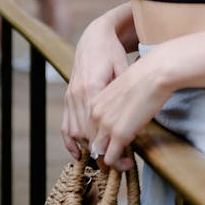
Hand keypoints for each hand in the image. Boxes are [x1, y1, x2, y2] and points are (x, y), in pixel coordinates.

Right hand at [61, 16, 131, 165]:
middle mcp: (78, 94)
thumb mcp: (124, 68)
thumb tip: (138, 114)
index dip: (109, 145)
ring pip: (76, 132)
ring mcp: (70, 96)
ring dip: (89, 147)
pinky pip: (65, 125)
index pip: (97, 126)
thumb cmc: (113, 52)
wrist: (94, 38)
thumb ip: (127, 90)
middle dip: (100, 152)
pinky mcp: (68, 97)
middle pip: (86, 133)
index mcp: (92, 87)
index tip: (122, 159)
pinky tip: (78, 154)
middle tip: (117, 166)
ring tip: (105, 159)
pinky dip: (70, 141)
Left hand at [86, 51, 170, 170]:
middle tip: (120, 157)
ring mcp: (106, 125)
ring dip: (112, 163)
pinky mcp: (120, 134)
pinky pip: (112, 159)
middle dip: (105, 154)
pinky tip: (130, 163)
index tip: (114, 144)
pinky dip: (119, 165)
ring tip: (125, 163)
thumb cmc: (145, 77)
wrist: (155, 73)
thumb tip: (123, 116)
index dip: (102, 140)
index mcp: (94, 103)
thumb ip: (116, 105)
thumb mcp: (122, 90)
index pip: (90, 130)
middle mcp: (95, 115)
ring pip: (100, 155)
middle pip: (93, 144)